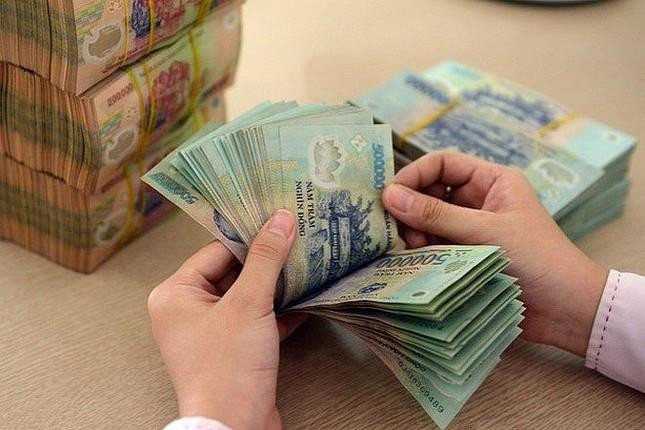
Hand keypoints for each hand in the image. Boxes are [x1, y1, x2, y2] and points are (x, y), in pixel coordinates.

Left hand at [148, 210, 303, 429]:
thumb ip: (265, 259)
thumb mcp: (249, 304)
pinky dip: (279, 312)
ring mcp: (211, 333)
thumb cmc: (227, 369)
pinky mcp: (233, 351)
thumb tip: (280, 219)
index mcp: (176, 295)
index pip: (216, 251)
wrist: (235, 429)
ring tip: (306, 262)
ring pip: (247, 297)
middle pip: (232, 272)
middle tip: (297, 237)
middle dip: (266, 260)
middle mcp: (188, 311)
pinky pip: (256, 320)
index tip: (278, 218)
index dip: (250, 235)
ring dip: (276, 285)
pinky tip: (306, 299)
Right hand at [382, 152, 607, 356]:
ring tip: (415, 249)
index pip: (442, 164)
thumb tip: (389, 195)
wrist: (566, 311)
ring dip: (416, 233)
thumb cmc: (537, 259)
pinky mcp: (465, 258)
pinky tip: (414, 262)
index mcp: (491, 181)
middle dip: (412, 208)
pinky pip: (434, 247)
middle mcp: (478, 201)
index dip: (414, 175)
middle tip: (401, 230)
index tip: (390, 195)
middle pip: (430, 192)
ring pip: (428, 222)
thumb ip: (435, 214)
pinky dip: (422, 252)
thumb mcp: (484, 231)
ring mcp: (470, 231)